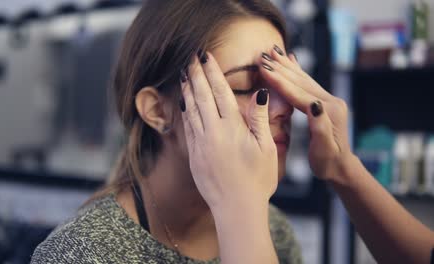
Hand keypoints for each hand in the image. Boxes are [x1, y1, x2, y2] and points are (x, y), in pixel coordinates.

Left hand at [180, 51, 277, 211]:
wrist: (236, 208)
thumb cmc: (257, 180)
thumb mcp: (266, 148)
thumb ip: (260, 119)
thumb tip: (260, 93)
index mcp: (233, 128)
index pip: (220, 92)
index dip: (212, 71)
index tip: (206, 56)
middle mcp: (213, 132)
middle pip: (201, 96)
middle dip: (196, 74)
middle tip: (191, 57)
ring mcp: (201, 144)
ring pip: (191, 110)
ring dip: (188, 90)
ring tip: (185, 74)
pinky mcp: (194, 155)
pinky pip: (187, 127)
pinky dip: (185, 111)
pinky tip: (184, 103)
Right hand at [259, 46, 353, 185]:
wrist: (341, 167)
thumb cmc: (328, 163)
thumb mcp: (324, 149)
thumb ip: (320, 126)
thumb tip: (315, 105)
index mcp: (327, 112)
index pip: (298, 93)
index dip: (280, 80)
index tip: (263, 68)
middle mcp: (330, 102)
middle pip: (300, 81)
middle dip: (280, 67)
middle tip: (263, 54)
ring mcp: (329, 101)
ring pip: (303, 79)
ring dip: (287, 65)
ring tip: (274, 51)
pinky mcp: (325, 103)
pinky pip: (307, 83)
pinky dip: (297, 71)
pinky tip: (292, 60)